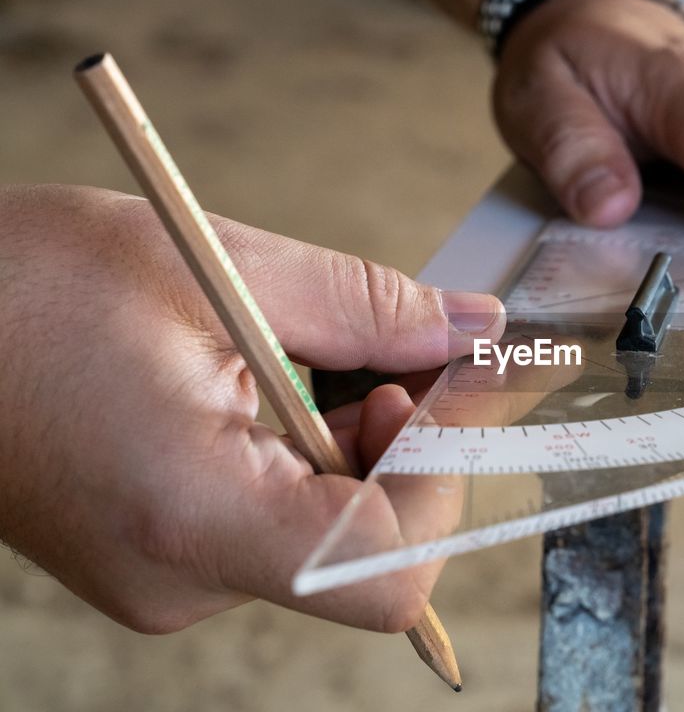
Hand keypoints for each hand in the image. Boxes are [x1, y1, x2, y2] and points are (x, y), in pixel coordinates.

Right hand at [0, 184, 504, 633]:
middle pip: (370, 548)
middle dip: (410, 446)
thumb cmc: (18, 286)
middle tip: (398, 355)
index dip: (446, 474)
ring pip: (331, 532)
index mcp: (195, 520)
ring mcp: (169, 580)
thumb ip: (367, 308)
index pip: (388, 567)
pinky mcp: (161, 559)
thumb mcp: (213, 267)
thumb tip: (473, 333)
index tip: (450, 384)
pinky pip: (281, 524)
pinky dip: (308, 455)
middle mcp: (183, 581)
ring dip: (358, 442)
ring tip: (313, 356)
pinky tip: (276, 387)